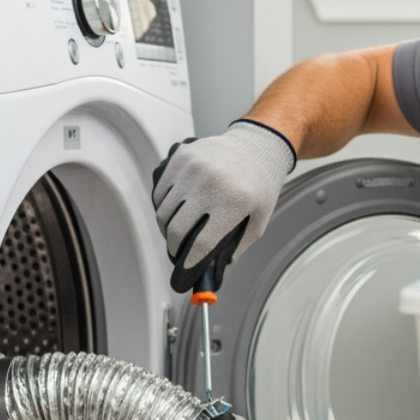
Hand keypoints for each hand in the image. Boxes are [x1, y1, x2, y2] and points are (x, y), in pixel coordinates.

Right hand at [151, 120, 294, 292]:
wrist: (256, 147)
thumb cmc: (258, 186)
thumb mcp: (258, 221)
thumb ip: (236, 247)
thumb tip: (212, 268)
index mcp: (234, 202)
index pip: (202, 242)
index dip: (190, 262)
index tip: (184, 272)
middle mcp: (211, 183)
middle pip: (177, 230)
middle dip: (174, 249)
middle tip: (178, 254)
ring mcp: (193, 168)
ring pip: (164, 212)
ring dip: (167, 228)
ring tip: (177, 232)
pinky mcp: (181, 158)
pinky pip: (160, 192)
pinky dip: (163, 207)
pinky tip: (175, 211)